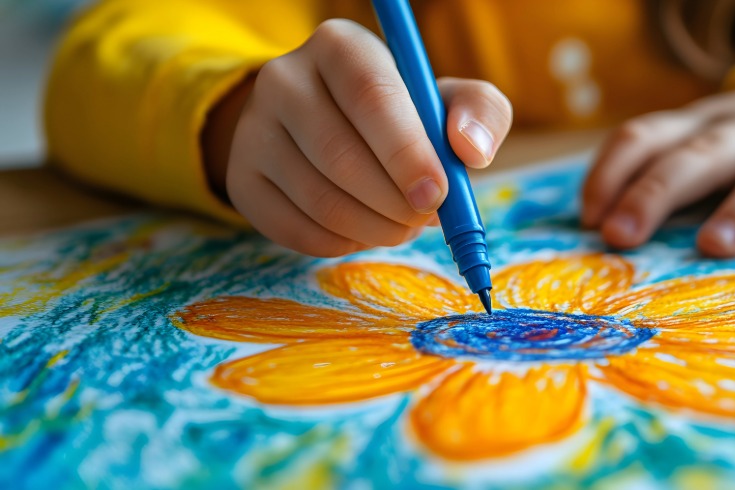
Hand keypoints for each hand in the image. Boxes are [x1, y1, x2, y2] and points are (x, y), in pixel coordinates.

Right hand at [205, 19, 512, 256]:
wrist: (331, 128)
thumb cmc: (404, 115)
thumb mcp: (448, 101)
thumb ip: (479, 112)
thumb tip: (471, 150)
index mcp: (341, 47)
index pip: (370, 97)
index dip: (406, 152)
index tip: (437, 193)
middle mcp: (284, 79)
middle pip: (340, 154)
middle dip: (395, 202)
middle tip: (425, 217)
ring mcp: (254, 130)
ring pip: (319, 198)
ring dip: (375, 228)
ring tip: (402, 225)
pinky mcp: (242, 178)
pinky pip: (294, 230)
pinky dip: (342, 243)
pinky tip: (364, 230)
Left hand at [581, 81, 734, 256]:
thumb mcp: (708, 145)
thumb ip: (664, 177)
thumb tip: (600, 231)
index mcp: (703, 124)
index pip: (646, 136)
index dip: (611, 173)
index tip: (590, 220)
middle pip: (700, 155)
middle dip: (656, 192)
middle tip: (622, 235)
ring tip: (714, 244)